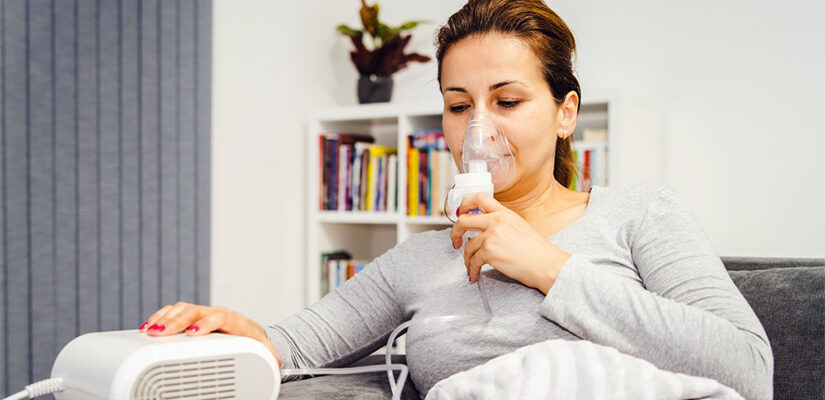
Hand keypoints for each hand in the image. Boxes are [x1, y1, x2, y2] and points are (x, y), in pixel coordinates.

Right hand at [139, 302, 281, 366]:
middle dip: (177, 321)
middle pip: (195, 311)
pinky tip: (148, 328)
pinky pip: (175, 312)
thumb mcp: (263, 350)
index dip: (205, 323)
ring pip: (183, 308)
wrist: (250, 333)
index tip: (192, 334)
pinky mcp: (193, 316)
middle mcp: (217, 313)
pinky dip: (160, 318)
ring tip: (150, 330)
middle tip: (161, 333)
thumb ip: (269, 356)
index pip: (220, 317)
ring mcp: (204, 313)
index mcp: (235, 321)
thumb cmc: (254, 342)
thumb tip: (277, 362)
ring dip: (164, 318)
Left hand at [449, 192, 571, 293]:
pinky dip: (472, 269)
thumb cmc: (537, 251)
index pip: (479, 197)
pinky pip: (473, 261)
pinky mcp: (490, 251)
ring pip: (468, 246)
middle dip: (455, 232)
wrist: (547, 264)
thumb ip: (502, 224)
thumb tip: (484, 231)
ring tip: (471, 267)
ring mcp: (492, 236)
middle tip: (455, 241)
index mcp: (505, 213)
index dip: (465, 204)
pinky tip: (475, 275)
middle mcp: (496, 221)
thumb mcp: (520, 227)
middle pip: (464, 220)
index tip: (460, 213)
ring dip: (467, 259)